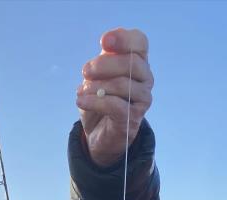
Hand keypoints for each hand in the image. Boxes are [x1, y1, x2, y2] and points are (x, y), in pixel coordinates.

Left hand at [76, 28, 152, 167]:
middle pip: (131, 62)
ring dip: (96, 86)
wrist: (99, 133)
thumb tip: (105, 46)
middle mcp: (145, 78)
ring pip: (123, 84)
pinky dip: (95, 102)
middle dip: (104, 65)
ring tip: (81, 91)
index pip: (140, 42)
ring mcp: (143, 99)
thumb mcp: (98, 77)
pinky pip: (115, 105)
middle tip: (85, 71)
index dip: (123, 38)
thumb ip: (103, 60)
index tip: (103, 42)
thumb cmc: (100, 100)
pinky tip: (81, 101)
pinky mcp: (133, 118)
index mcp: (138, 62)